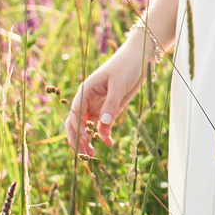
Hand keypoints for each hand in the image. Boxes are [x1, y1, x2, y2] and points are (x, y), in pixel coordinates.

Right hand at [64, 27, 156, 157]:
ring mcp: (97, 106)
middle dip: (78, 139)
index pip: (74, 113)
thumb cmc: (126, 66)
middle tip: (84, 155)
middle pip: (76, 123)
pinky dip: (103, 135)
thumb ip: (111, 104)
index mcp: (85, 91)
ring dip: (88, 140)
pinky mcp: (108, 110)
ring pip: (87, 127)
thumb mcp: (119, 84)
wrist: (140, 59)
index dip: (77, 128)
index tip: (85, 140)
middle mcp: (87, 100)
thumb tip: (103, 125)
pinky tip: (109, 143)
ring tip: (93, 154)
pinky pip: (102, 126)